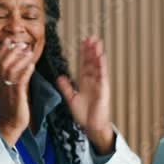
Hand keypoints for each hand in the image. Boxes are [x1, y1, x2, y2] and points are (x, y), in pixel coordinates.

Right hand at [0, 40, 35, 145]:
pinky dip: (26, 73)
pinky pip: (20, 83)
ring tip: (29, 52)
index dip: (2, 50)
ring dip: (20, 60)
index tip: (9, 40)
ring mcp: (8, 91)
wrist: (8, 126)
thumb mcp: (1, 90)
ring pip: (11, 71)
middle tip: (22, 44)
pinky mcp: (16, 98)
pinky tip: (32, 66)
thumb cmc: (8, 109)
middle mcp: (2, 85)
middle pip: (3, 64)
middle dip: (12, 52)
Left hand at [57, 36, 114, 152]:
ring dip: (97, 54)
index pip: (84, 64)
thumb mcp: (71, 98)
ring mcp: (99, 84)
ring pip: (98, 66)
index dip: (83, 53)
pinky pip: (102, 75)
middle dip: (91, 50)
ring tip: (97, 42)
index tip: (83, 42)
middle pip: (91, 62)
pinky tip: (101, 57)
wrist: (92, 126)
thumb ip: (66, 87)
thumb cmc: (84, 115)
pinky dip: (101, 66)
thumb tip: (59, 77)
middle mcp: (93, 80)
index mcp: (85, 82)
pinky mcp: (103, 89)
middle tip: (91, 37)